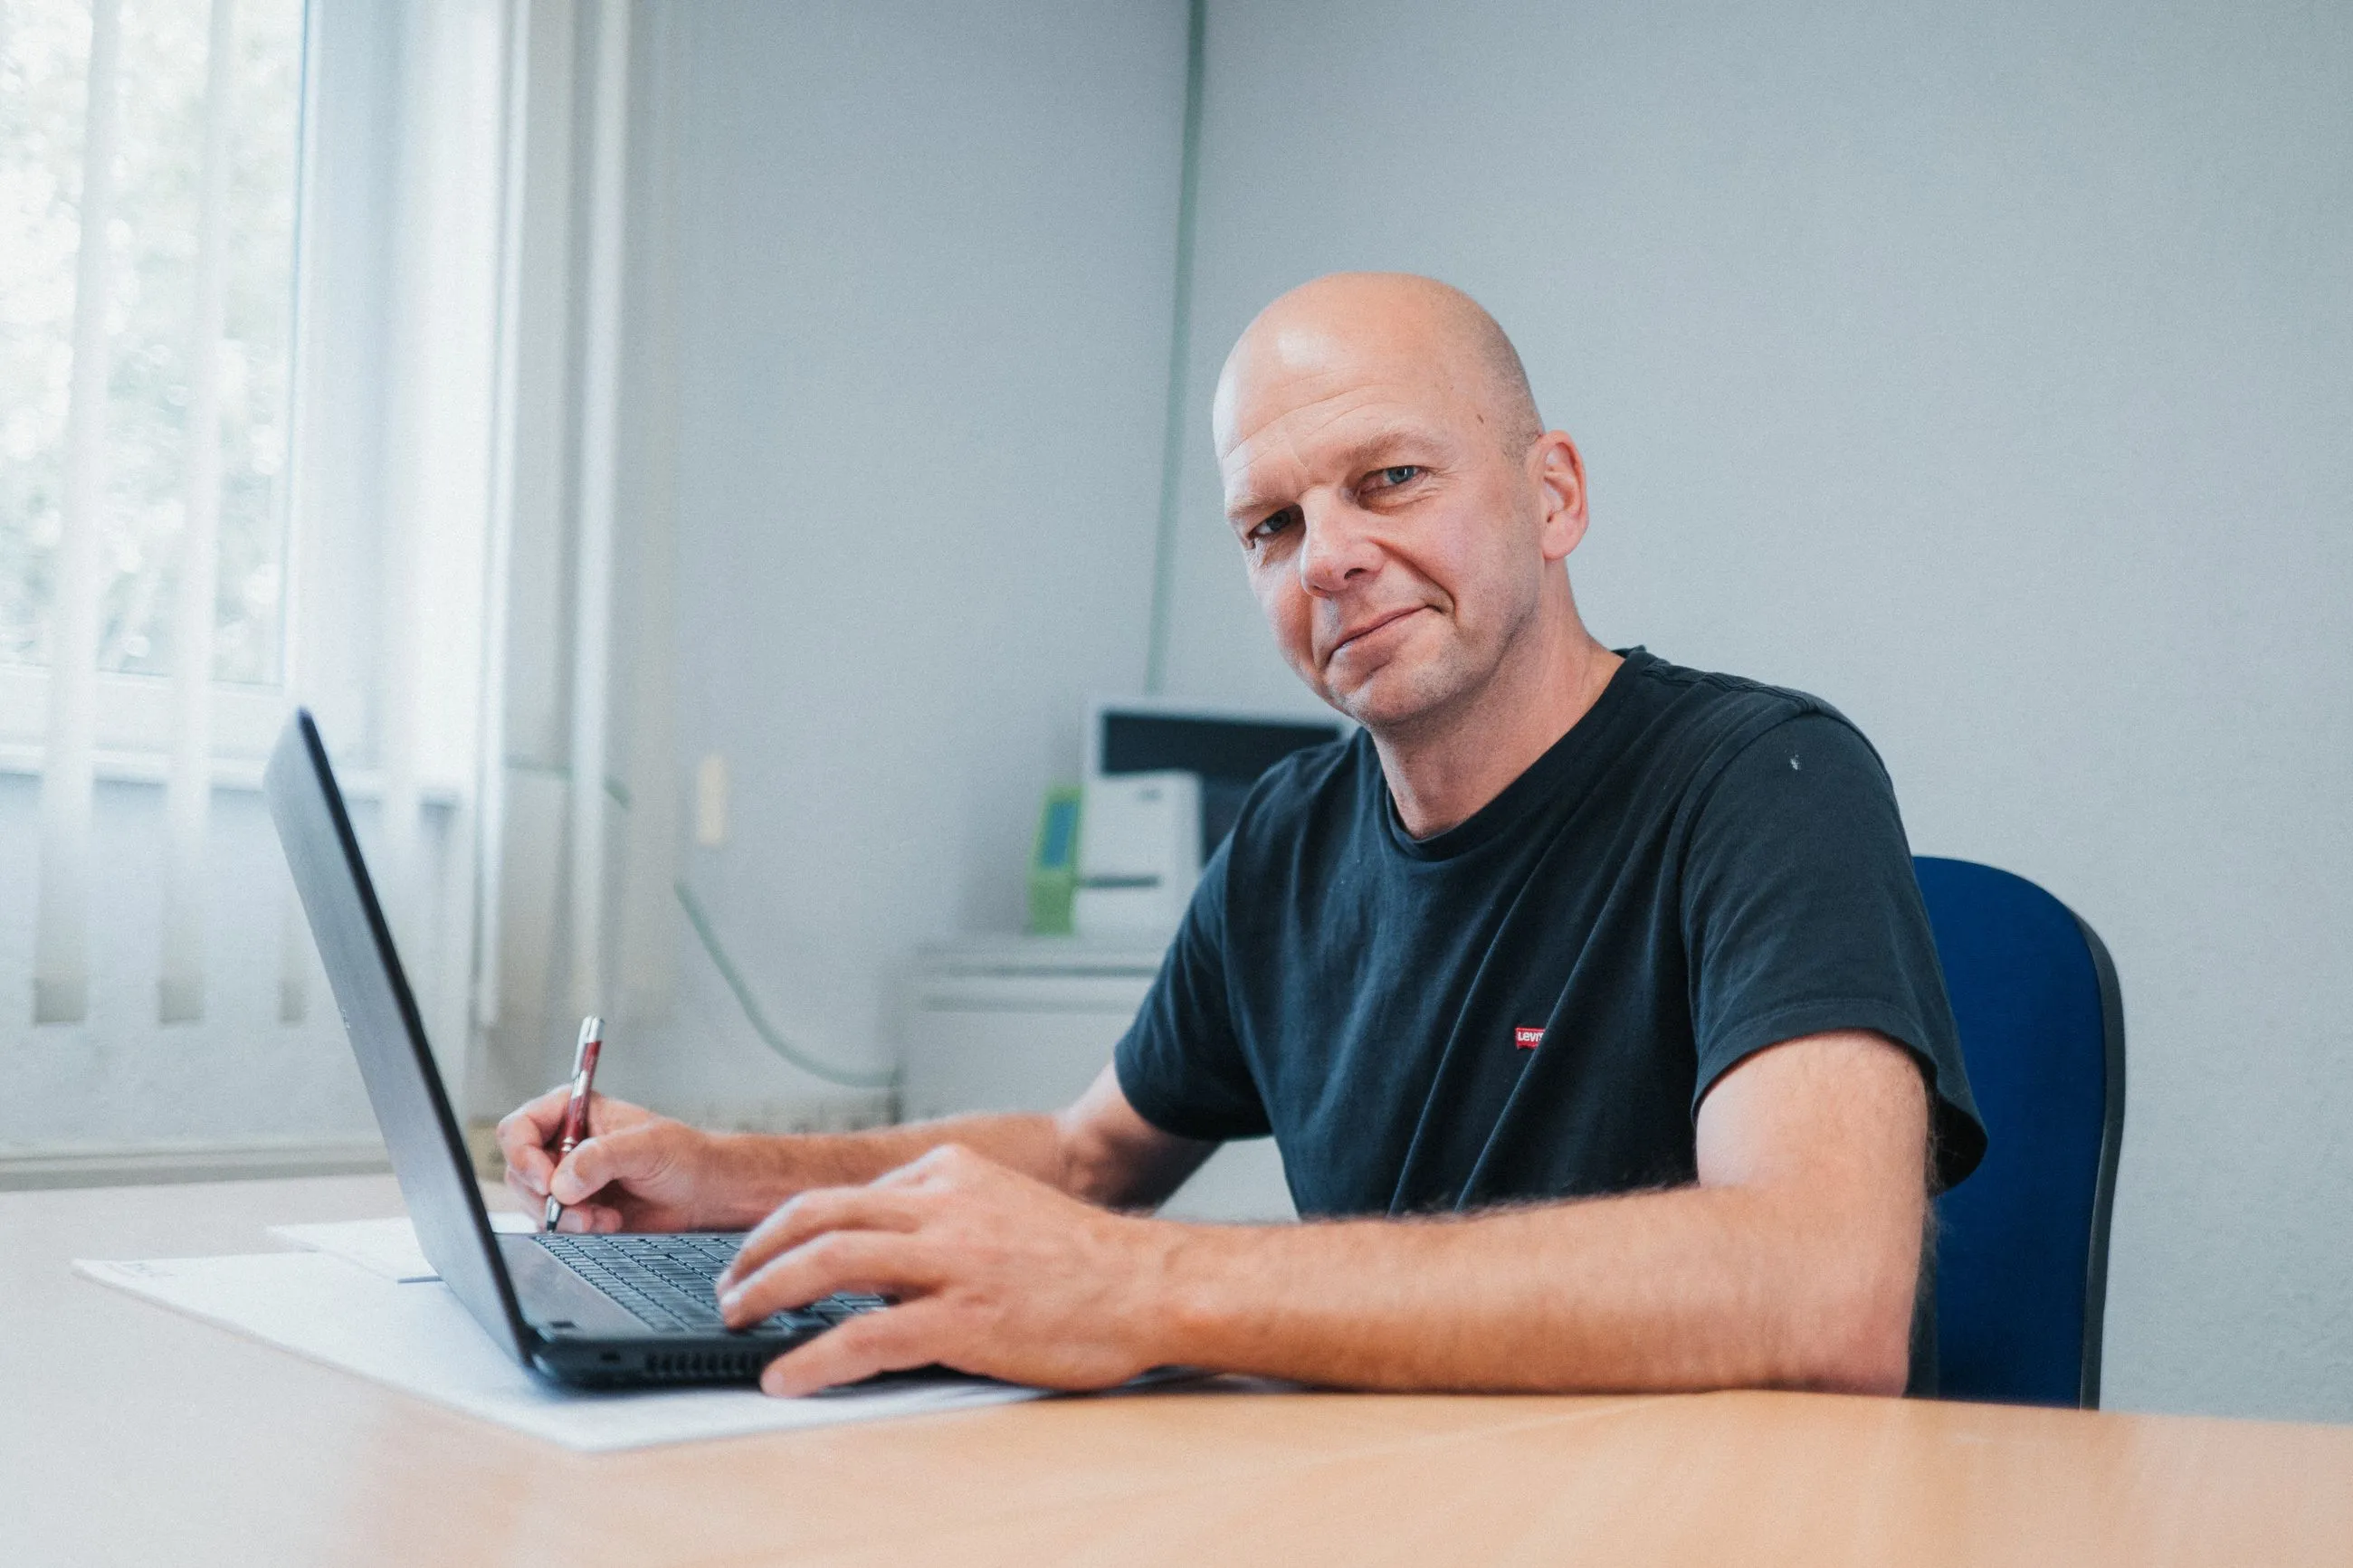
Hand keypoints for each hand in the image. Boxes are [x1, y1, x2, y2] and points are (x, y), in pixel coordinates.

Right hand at [496, 1086, 738, 1232]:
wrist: (703, 1193)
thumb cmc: (683, 1155)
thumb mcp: (646, 1146)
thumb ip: (602, 1158)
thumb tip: (561, 1182)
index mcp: (572, 1111)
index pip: (519, 1128)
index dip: (522, 1155)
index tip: (546, 1181)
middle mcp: (562, 1144)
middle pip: (519, 1171)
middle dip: (547, 1197)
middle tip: (582, 1210)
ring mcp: (565, 1179)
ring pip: (533, 1202)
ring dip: (565, 1218)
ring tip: (605, 1217)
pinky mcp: (574, 1210)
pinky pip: (552, 1225)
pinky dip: (575, 1230)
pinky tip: (609, 1223)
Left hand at [714, 1144, 1174, 1395]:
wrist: (1154, 1286)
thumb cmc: (1088, 1261)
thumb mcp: (1005, 1206)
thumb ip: (944, 1217)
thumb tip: (877, 1259)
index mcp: (953, 1171)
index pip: (849, 1193)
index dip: (793, 1227)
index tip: (765, 1254)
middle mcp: (945, 1204)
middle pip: (818, 1214)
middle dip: (758, 1251)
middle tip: (731, 1286)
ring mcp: (952, 1259)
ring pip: (828, 1262)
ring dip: (766, 1292)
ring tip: (736, 1321)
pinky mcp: (963, 1317)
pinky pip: (864, 1336)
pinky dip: (812, 1358)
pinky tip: (786, 1377)